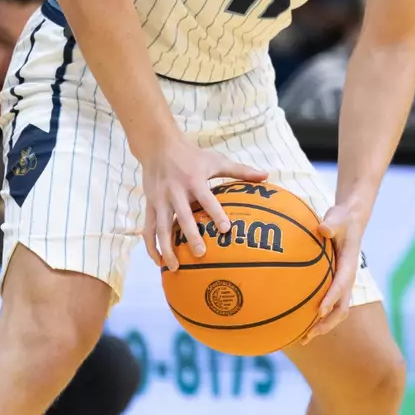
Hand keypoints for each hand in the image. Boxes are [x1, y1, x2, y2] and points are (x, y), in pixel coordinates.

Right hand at [139, 137, 266, 271]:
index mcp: (194, 181)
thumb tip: (266, 176)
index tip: (226, 229)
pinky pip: (148, 228)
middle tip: (201, 254)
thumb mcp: (216, 160)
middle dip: (190, 235)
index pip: (206, 199)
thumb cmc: (192, 156)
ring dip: (166, 248)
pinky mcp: (149, 205)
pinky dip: (150, 245)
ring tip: (175, 267)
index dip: (215, 213)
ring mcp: (160, 200)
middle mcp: (175, 192)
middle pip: (182, 216)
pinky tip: (157, 261)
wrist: (158, 146)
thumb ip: (240, 170)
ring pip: (161, 227)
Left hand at [299, 199, 369, 342]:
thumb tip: (322, 228)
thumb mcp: (338, 217)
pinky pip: (326, 305)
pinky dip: (315, 317)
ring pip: (335, 311)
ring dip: (322, 326)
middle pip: (341, 309)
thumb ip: (331, 224)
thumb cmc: (342, 219)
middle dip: (326, 323)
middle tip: (309, 334)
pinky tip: (296, 322)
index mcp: (349, 266)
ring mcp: (341, 285)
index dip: (332, 298)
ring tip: (302, 339)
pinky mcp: (334, 285)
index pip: (341, 286)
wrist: (351, 222)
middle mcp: (347, 280)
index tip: (320, 310)